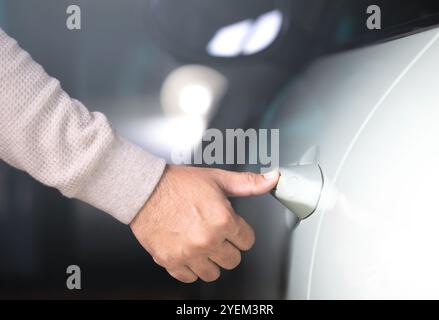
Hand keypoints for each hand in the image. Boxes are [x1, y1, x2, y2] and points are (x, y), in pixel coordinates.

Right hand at [130, 165, 278, 282]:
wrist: (143, 189)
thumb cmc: (177, 183)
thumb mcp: (217, 179)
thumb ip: (248, 183)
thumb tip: (272, 179)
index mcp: (223, 220)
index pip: (248, 241)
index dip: (240, 232)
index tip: (232, 228)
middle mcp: (208, 240)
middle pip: (233, 260)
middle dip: (228, 247)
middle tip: (216, 235)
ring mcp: (189, 254)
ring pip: (213, 273)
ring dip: (210, 261)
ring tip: (202, 245)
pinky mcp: (171, 261)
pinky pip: (189, 277)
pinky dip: (190, 268)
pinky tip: (188, 252)